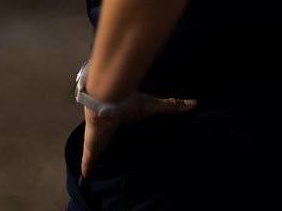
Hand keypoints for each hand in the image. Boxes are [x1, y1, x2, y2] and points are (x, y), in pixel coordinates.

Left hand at [81, 93, 196, 177]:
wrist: (106, 104)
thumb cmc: (129, 105)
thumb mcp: (154, 107)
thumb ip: (171, 107)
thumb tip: (194, 104)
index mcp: (121, 120)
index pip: (122, 130)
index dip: (123, 135)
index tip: (128, 141)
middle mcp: (109, 131)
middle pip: (109, 143)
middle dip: (109, 149)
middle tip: (115, 161)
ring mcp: (98, 141)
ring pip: (96, 152)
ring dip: (96, 159)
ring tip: (100, 170)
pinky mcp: (91, 150)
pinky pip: (88, 162)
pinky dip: (87, 169)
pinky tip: (86, 176)